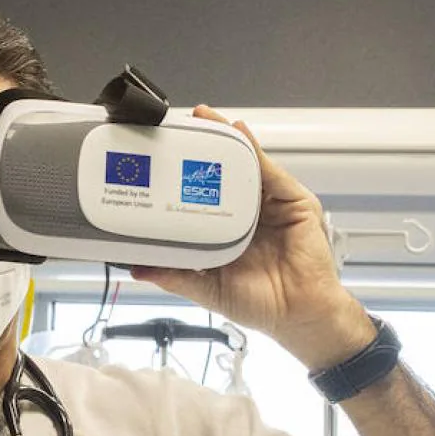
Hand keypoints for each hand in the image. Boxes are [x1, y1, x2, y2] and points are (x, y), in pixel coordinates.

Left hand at [130, 105, 375, 370]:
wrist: (297, 317)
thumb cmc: (260, 304)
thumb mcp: (207, 287)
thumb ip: (175, 274)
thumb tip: (137, 268)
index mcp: (230, 230)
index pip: (206, 194)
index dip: (187, 175)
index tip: (164, 156)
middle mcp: (252, 213)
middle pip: (227, 172)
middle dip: (206, 147)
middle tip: (182, 125)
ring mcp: (274, 206)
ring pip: (249, 165)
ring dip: (229, 140)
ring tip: (206, 118)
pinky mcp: (295, 204)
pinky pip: (272, 174)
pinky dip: (256, 153)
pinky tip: (241, 135)